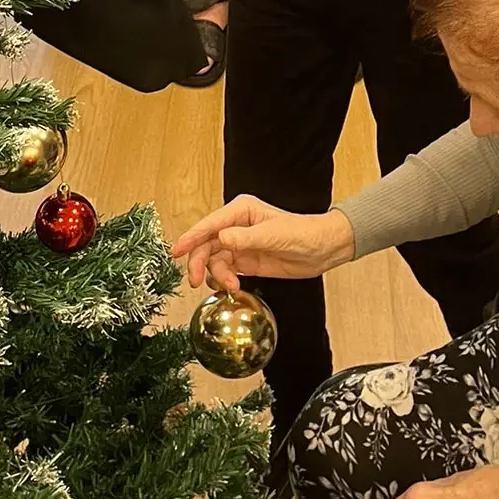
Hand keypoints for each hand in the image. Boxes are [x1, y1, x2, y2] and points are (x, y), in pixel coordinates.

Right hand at [171, 195, 355, 291]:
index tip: (176, 251)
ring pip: (214, 261)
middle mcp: (235, 227)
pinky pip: (224, 271)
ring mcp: (239, 245)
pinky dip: (224, 280)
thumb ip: (245, 238)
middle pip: (206, 245)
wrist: (322, 249)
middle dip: (199, 263)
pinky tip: (232, 286)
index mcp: (240, 212)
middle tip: (196, 281)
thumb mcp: (274, 235)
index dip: (191, 238)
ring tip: (231, 286)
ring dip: (217, 275)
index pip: (209, 225)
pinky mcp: (245, 262)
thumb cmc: (303, 234)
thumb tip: (221, 239)